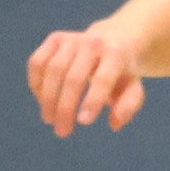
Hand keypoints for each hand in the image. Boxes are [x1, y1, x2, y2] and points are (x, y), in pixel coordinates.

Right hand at [27, 22, 150, 133]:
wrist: (112, 41)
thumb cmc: (121, 73)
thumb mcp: (133, 88)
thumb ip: (128, 106)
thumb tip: (114, 124)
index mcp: (116, 54)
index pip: (102, 79)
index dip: (92, 101)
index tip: (83, 123)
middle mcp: (93, 42)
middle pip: (74, 78)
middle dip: (65, 108)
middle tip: (62, 132)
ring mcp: (72, 38)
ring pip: (52, 70)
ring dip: (48, 99)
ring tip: (50, 120)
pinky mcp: (55, 38)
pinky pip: (38, 63)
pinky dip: (36, 84)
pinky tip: (42, 101)